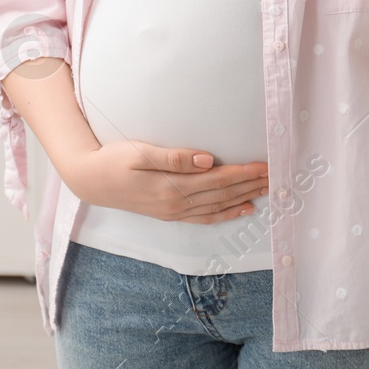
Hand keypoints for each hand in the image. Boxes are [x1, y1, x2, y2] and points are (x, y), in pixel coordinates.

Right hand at [64, 140, 268, 223]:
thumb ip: (172, 157)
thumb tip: (206, 159)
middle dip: (251, 184)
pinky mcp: (170, 214)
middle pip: (223, 193)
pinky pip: (206, 216)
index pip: (218, 179)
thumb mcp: (139, 152)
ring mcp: (174, 212)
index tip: (266, 164)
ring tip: (268, 189)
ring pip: (218, 206)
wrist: (90, 181)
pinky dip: (227, 213)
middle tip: (277, 175)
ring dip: (245, 197)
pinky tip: (243, 208)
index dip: (244, 172)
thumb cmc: (113, 160)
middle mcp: (176, 204)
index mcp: (171, 187)